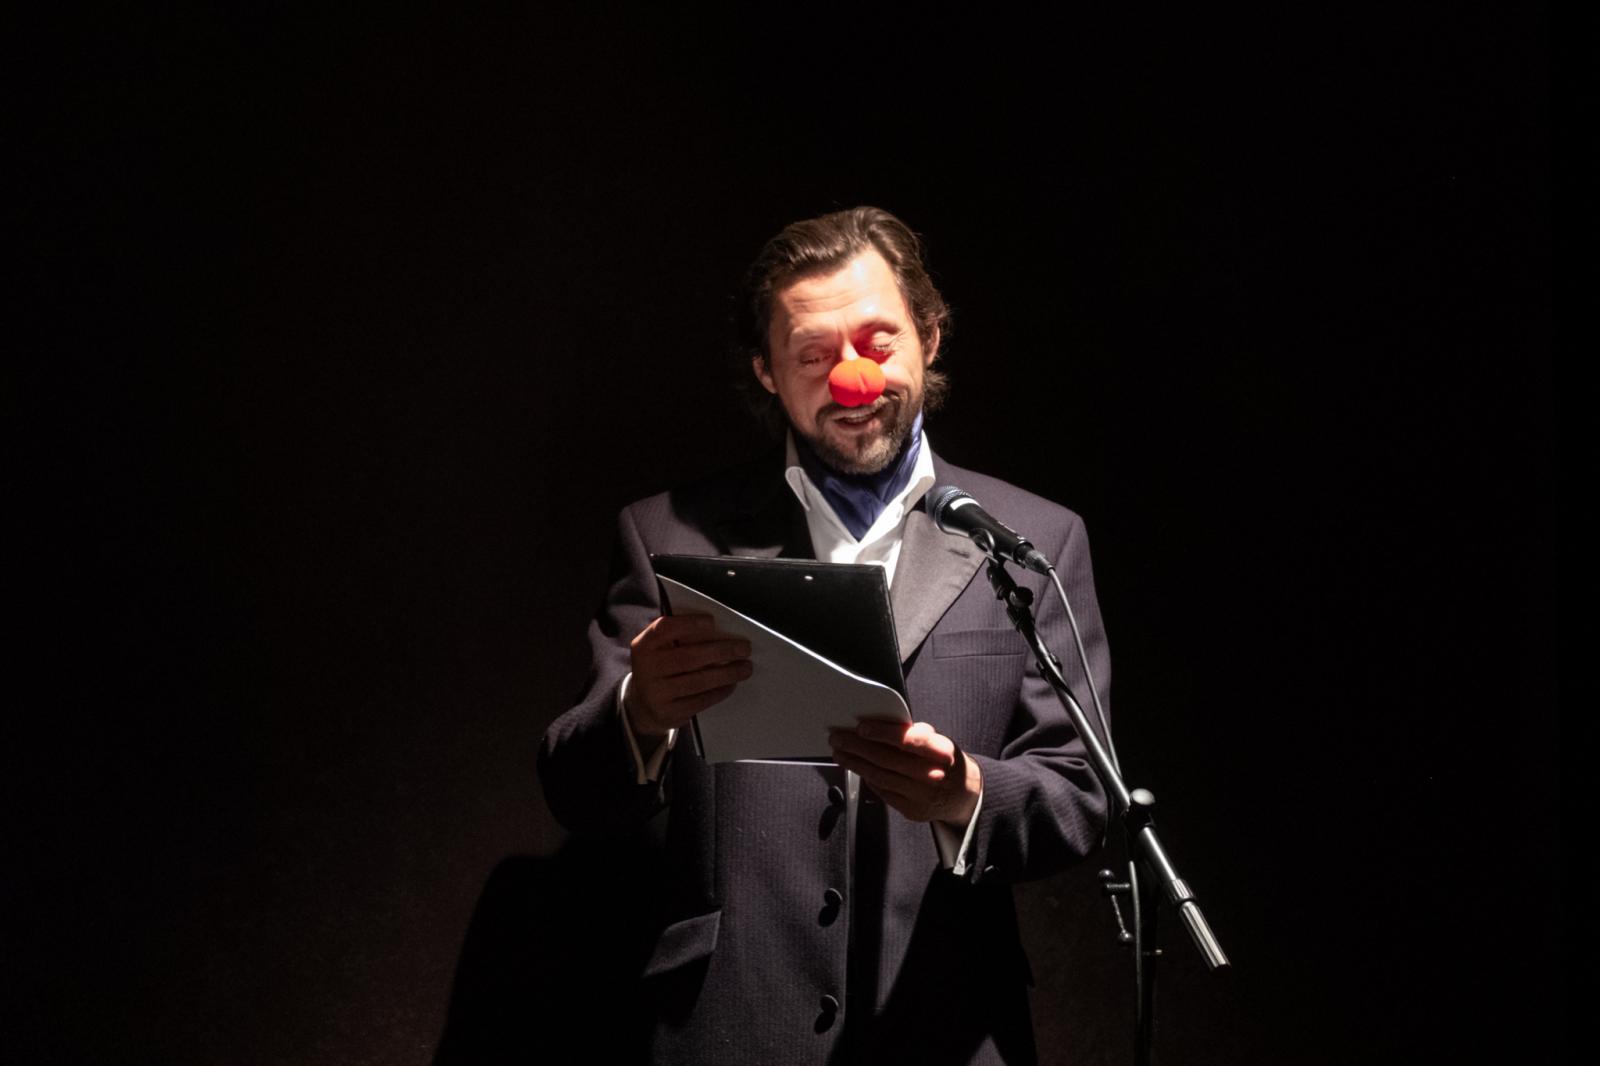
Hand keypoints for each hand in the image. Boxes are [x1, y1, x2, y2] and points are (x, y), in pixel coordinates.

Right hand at [626, 614, 751, 736]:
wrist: (641, 707)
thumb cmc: (660, 669)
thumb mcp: (659, 650)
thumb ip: (677, 637)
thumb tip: (718, 631)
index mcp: (643, 646)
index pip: (664, 629)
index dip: (688, 623)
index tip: (712, 621)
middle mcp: (646, 669)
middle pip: (688, 657)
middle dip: (721, 651)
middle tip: (744, 648)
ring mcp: (656, 693)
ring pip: (698, 681)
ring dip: (727, 673)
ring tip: (745, 667)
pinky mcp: (668, 713)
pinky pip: (700, 701)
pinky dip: (719, 692)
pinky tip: (731, 684)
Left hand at [828, 720, 981, 825]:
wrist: (963, 794)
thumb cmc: (944, 760)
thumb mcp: (939, 741)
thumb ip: (915, 733)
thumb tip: (882, 724)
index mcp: (942, 752)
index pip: (908, 741)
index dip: (882, 733)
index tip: (861, 728)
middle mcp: (932, 775)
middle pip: (888, 760)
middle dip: (858, 747)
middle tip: (838, 738)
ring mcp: (921, 796)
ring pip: (880, 777)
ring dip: (856, 763)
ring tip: (840, 753)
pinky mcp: (912, 810)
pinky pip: (883, 791)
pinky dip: (867, 778)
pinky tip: (857, 768)